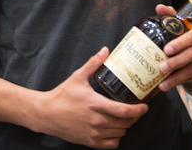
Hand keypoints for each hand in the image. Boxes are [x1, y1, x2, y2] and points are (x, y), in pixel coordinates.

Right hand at [34, 47, 148, 148]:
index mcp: (96, 104)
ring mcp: (94, 133)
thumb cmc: (62, 96)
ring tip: (124, 118)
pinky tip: (113, 129)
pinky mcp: (90, 142)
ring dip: (125, 126)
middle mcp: (97, 121)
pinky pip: (111, 144)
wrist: (47, 114)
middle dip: (134, 117)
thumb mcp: (78, 77)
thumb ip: (93, 64)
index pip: (124, 111)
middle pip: (125, 123)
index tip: (144, 107)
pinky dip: (116, 138)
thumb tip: (105, 50)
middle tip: (135, 110)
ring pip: (120, 133)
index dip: (138, 110)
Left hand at [154, 5, 191, 91]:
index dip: (178, 43)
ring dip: (176, 77)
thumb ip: (171, 17)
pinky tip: (170, 83)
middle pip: (191, 54)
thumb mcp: (182, 28)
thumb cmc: (190, 41)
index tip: (166, 50)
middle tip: (161, 68)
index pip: (191, 37)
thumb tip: (159, 7)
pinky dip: (181, 81)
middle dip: (175, 62)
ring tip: (163, 82)